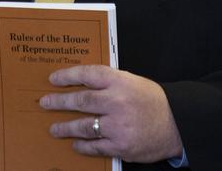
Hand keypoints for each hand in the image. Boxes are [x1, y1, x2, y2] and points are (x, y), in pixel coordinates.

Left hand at [39, 65, 182, 162]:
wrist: (176, 124)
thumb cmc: (154, 101)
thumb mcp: (133, 82)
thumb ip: (109, 82)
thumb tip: (82, 83)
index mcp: (120, 82)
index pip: (87, 74)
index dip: (67, 76)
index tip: (53, 79)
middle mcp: (117, 102)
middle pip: (80, 101)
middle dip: (59, 102)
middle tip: (45, 102)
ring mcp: (117, 126)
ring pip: (83, 126)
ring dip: (65, 127)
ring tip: (54, 128)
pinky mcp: (120, 146)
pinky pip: (95, 146)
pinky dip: (82, 145)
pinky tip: (75, 143)